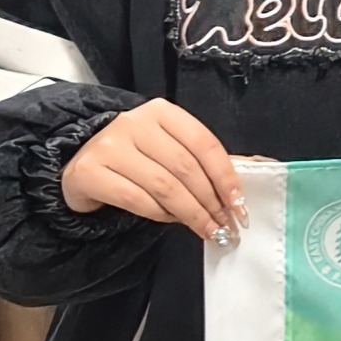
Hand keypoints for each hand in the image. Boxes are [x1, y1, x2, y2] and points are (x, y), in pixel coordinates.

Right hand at [61, 98, 245, 242]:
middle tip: (226, 225)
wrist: (81, 164)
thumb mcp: (171, 147)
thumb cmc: (136, 157)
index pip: (204, 144)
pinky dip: (161, 215)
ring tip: (207, 229)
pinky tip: (173, 221)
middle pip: (185, 168)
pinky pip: (137, 200)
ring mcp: (109, 146)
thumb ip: (207, 158)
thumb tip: (260, 166)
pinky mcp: (90, 172)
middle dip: (211, 201)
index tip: (239, 204)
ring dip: (191, 213)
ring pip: (164, 186)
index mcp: (162, 112)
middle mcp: (134, 123)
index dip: (226, 176)